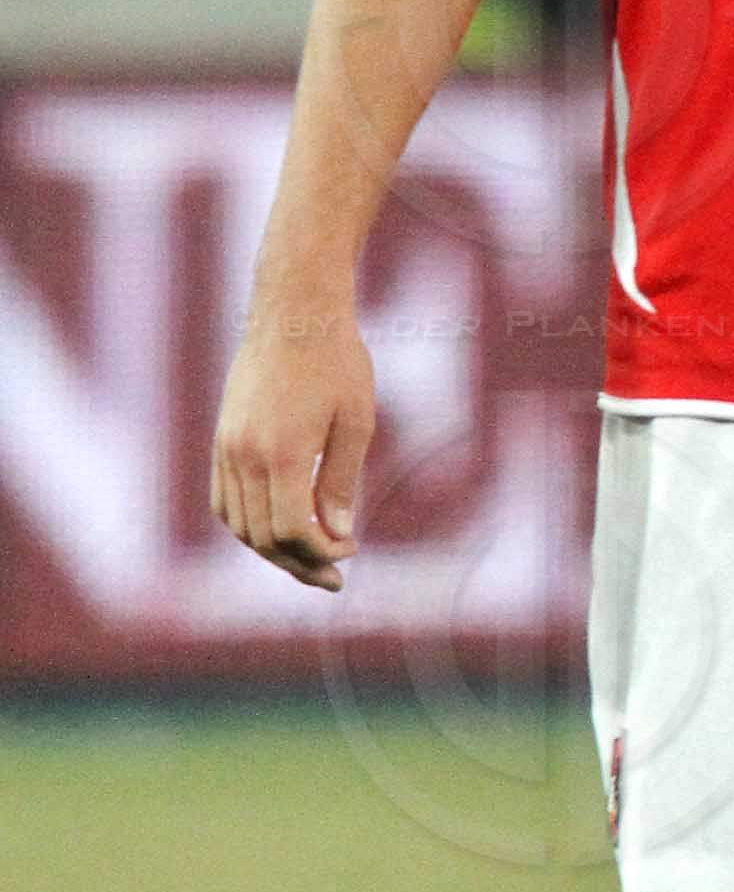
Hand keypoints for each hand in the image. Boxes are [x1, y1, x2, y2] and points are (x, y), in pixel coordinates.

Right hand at [212, 299, 376, 590]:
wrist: (293, 314)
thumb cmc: (337, 362)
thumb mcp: (355, 421)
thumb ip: (342, 481)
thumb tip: (337, 533)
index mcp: (281, 454)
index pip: (290, 530)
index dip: (321, 552)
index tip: (351, 550)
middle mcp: (243, 457)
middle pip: (260, 537)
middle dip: (298, 563)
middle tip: (334, 576)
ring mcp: (225, 449)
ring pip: (237, 524)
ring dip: (271, 549)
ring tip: (309, 559)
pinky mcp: (221, 441)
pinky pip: (225, 501)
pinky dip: (247, 524)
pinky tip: (278, 530)